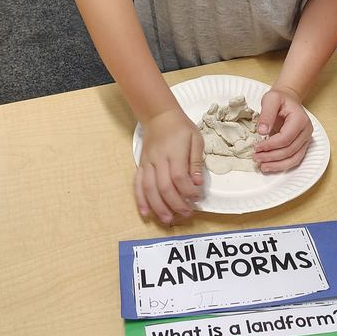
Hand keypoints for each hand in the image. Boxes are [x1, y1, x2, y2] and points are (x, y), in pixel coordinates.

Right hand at [135, 108, 203, 223]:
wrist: (159, 116)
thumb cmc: (181, 128)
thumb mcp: (196, 139)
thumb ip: (196, 161)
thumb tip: (199, 182)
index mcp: (174, 152)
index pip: (180, 177)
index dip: (189, 191)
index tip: (198, 197)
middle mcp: (158, 159)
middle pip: (164, 187)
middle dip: (176, 204)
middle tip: (186, 213)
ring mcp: (147, 163)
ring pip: (149, 189)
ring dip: (158, 207)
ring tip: (168, 219)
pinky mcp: (141, 165)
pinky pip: (137, 184)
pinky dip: (140, 199)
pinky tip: (145, 212)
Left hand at [253, 87, 312, 173]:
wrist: (288, 99)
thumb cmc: (280, 99)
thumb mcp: (270, 99)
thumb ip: (266, 114)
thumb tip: (262, 132)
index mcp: (300, 119)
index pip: (286, 138)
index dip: (270, 145)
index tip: (256, 147)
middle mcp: (306, 131)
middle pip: (289, 150)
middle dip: (271, 156)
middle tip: (256, 157)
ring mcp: (306, 140)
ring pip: (294, 159)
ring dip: (277, 165)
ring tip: (262, 166)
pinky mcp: (302, 146)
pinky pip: (294, 159)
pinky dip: (282, 165)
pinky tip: (270, 166)